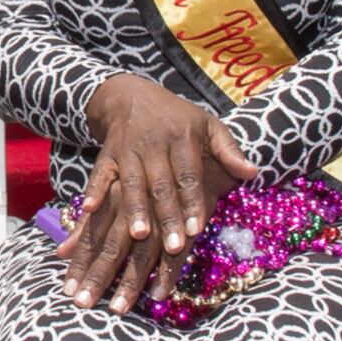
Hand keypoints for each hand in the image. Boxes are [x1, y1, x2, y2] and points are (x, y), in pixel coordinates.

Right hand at [58, 76, 255, 311]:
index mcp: (183, 138)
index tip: (197, 228)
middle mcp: (154, 144)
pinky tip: (88, 211)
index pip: (188, 175)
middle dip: (167, 215)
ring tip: (139, 234)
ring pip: (132, 183)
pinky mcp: (106, 154)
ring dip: (135, 209)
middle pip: (161, 185)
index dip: (192, 202)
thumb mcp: (208, 126)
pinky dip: (93, 191)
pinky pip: (99, 174)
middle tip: (173, 245)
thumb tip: (253, 173)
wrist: (131, 95)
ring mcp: (128, 149)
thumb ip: (229, 150)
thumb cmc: (177, 117)